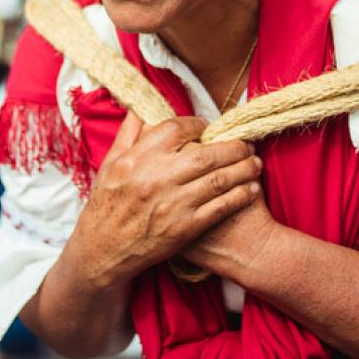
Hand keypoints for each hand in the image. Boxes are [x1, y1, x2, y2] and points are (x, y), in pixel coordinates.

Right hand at [67, 112, 263, 286]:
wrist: (102, 251)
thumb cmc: (107, 204)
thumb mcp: (110, 163)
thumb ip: (128, 133)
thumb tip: (141, 107)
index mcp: (138, 158)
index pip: (177, 129)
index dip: (199, 124)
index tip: (209, 128)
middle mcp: (157, 178)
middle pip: (206, 154)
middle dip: (233, 147)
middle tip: (248, 144)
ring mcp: (172, 204)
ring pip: (218, 180)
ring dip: (243, 170)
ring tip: (256, 163)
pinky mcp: (184, 229)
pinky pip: (219, 208)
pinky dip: (239, 197)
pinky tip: (252, 190)